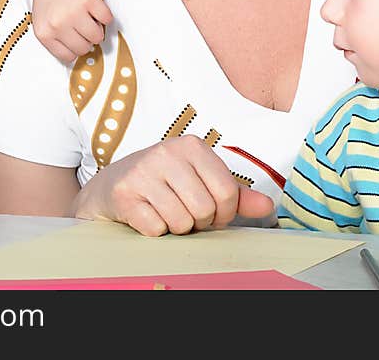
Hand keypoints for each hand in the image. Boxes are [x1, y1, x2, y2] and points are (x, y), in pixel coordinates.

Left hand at [29, 0, 113, 62]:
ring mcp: (73, 12)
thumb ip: (55, 37)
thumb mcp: (43, 19)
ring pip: (97, 36)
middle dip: (87, 38)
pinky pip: (106, 19)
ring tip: (89, 15)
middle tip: (83, 24)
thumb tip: (78, 54)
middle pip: (84, 48)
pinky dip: (105, 14)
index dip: (76, 47)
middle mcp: (57, 24)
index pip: (68, 57)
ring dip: (98, 28)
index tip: (77, 39)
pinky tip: (95, 5)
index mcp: (43, 32)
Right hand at [71, 135, 274, 236]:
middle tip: (184, 213)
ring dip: (176, 228)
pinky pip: (156, 228)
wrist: (111, 186)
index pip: (227, 192)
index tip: (211, 212)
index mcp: (192, 146)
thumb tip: (268, 206)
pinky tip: (147, 215)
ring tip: (165, 213)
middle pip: (205, 209)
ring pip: (181, 222)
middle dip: (198, 222)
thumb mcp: (200, 181)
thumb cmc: (162, 184)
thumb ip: (234, 194)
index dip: (223, 214)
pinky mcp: (124, 193)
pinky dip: (155, 231)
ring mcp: (143, 171)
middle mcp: (167, 152)